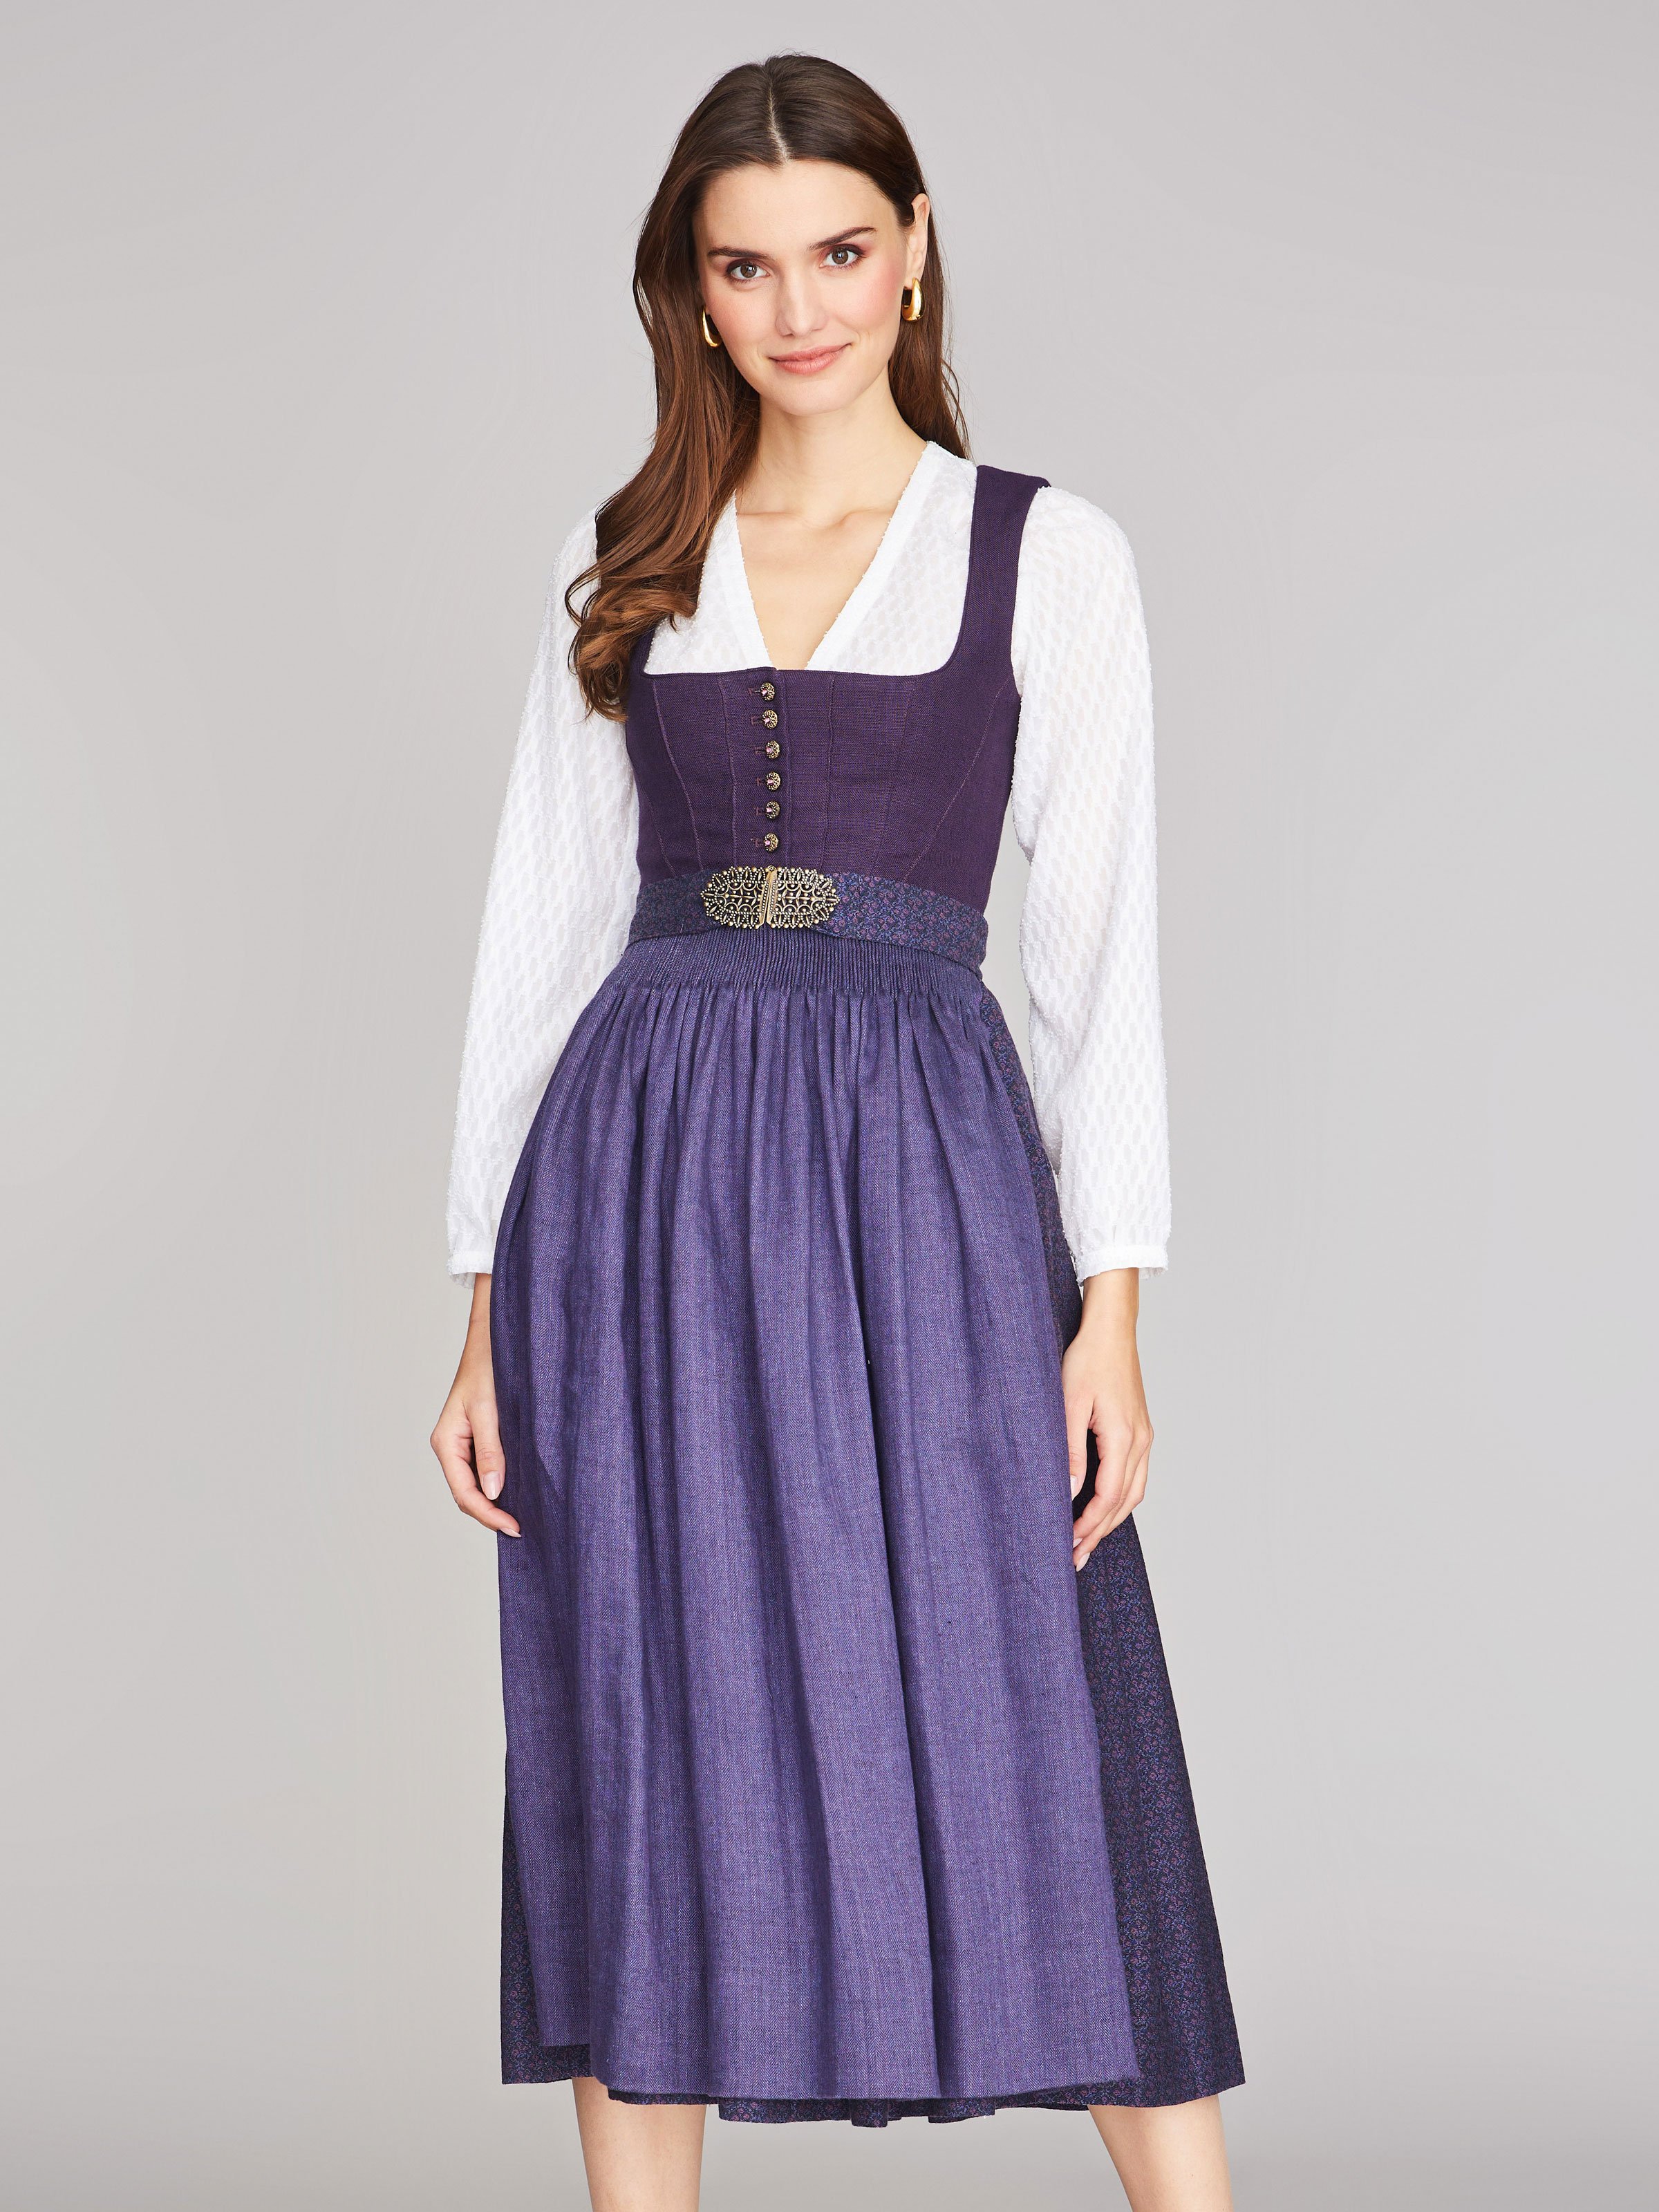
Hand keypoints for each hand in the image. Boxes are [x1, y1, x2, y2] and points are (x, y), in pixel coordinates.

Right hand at [429, 1273, 518, 1536]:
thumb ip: (491, 1450)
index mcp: (446, 1442)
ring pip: (477, 1484)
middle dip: (492, 1513)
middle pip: (468, 1493)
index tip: (515, 1527)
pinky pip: (486, 1468)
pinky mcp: (479, 1436)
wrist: (494, 1337)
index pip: (464, 1492)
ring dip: (497, 1502)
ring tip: (523, 1517)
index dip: (488, 1514)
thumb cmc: (488, 1367)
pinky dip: (501, 1484)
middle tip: (523, 1529)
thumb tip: (494, 1491)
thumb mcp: (490, 1409)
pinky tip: (520, 1490)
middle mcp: (452, 1446)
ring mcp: (464, 1443)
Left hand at [1062, 1269, 1152, 1571]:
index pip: (1109, 1495)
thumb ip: (1069, 1449)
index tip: (1069, 1544)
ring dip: (1111, 1519)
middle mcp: (1140, 1440)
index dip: (1090, 1524)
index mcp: (1123, 1435)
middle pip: (1126, 1501)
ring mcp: (1143, 1435)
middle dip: (1100, 1532)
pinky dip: (1120, 1498)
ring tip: (1087, 1540)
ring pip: (1134, 1491)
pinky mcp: (1139, 1429)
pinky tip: (1102, 1507)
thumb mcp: (1068, 1402)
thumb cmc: (1087, 1360)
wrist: (1111, 1330)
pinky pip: (1135, 1475)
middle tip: (1076, 1557)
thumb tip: (1069, 1492)